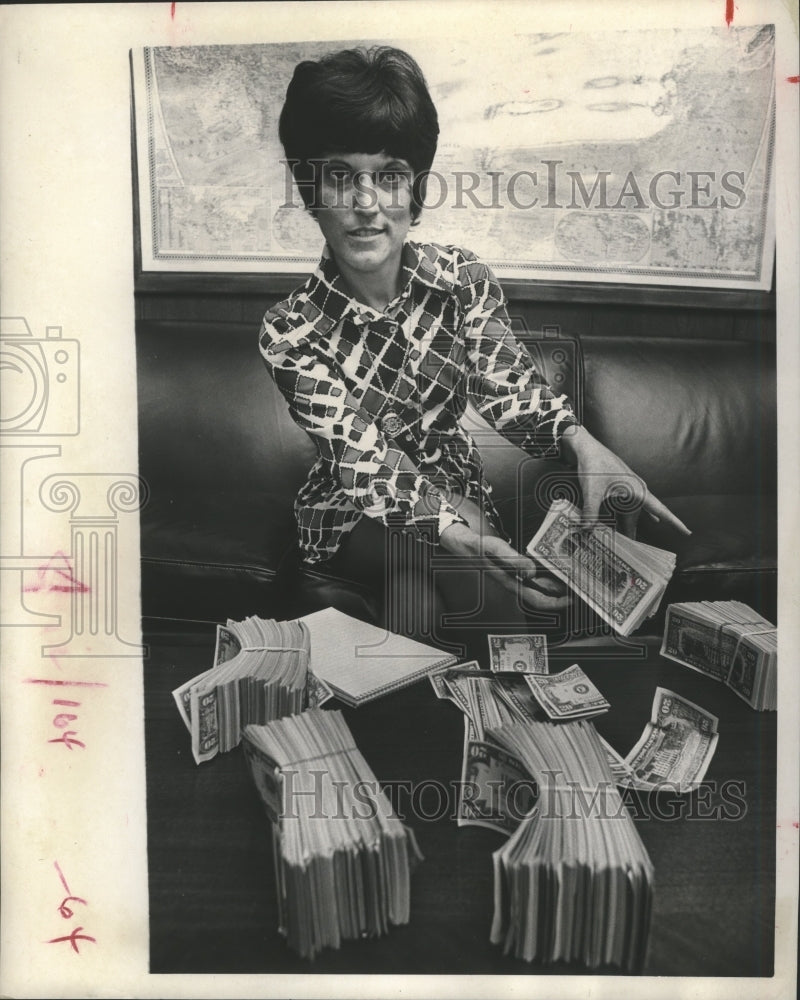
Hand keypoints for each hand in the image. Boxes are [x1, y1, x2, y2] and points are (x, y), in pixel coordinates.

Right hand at [440, 521, 568, 609]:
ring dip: (555, 583)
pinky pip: (535, 573)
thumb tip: (532, 571)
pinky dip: (546, 571)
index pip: (536, 599)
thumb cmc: (475, 546)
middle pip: (542, 594)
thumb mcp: (493, 549)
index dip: (555, 602)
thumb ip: (512, 559)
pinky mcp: (514, 566)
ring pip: (539, 585)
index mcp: (510, 582)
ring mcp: (514, 574)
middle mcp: (514, 581)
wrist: (460, 541)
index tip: (571, 599)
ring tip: (571, 577)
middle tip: (579, 587)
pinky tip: (553, 564)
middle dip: (560, 593)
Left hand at [561, 425, 690, 538]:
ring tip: (625, 545)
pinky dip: (622, 519)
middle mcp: (635, 491)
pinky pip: (623, 509)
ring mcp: (626, 490)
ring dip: (627, 528)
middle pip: (641, 517)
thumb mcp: (592, 490)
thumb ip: (591, 512)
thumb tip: (587, 530)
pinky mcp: (617, 489)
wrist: (586, 447)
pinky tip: (626, 528)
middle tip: (640, 554)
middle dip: (639, 533)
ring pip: (630, 514)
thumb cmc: (594, 464)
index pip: (660, 510)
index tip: (688, 532)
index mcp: (637, 490)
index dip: (675, 522)